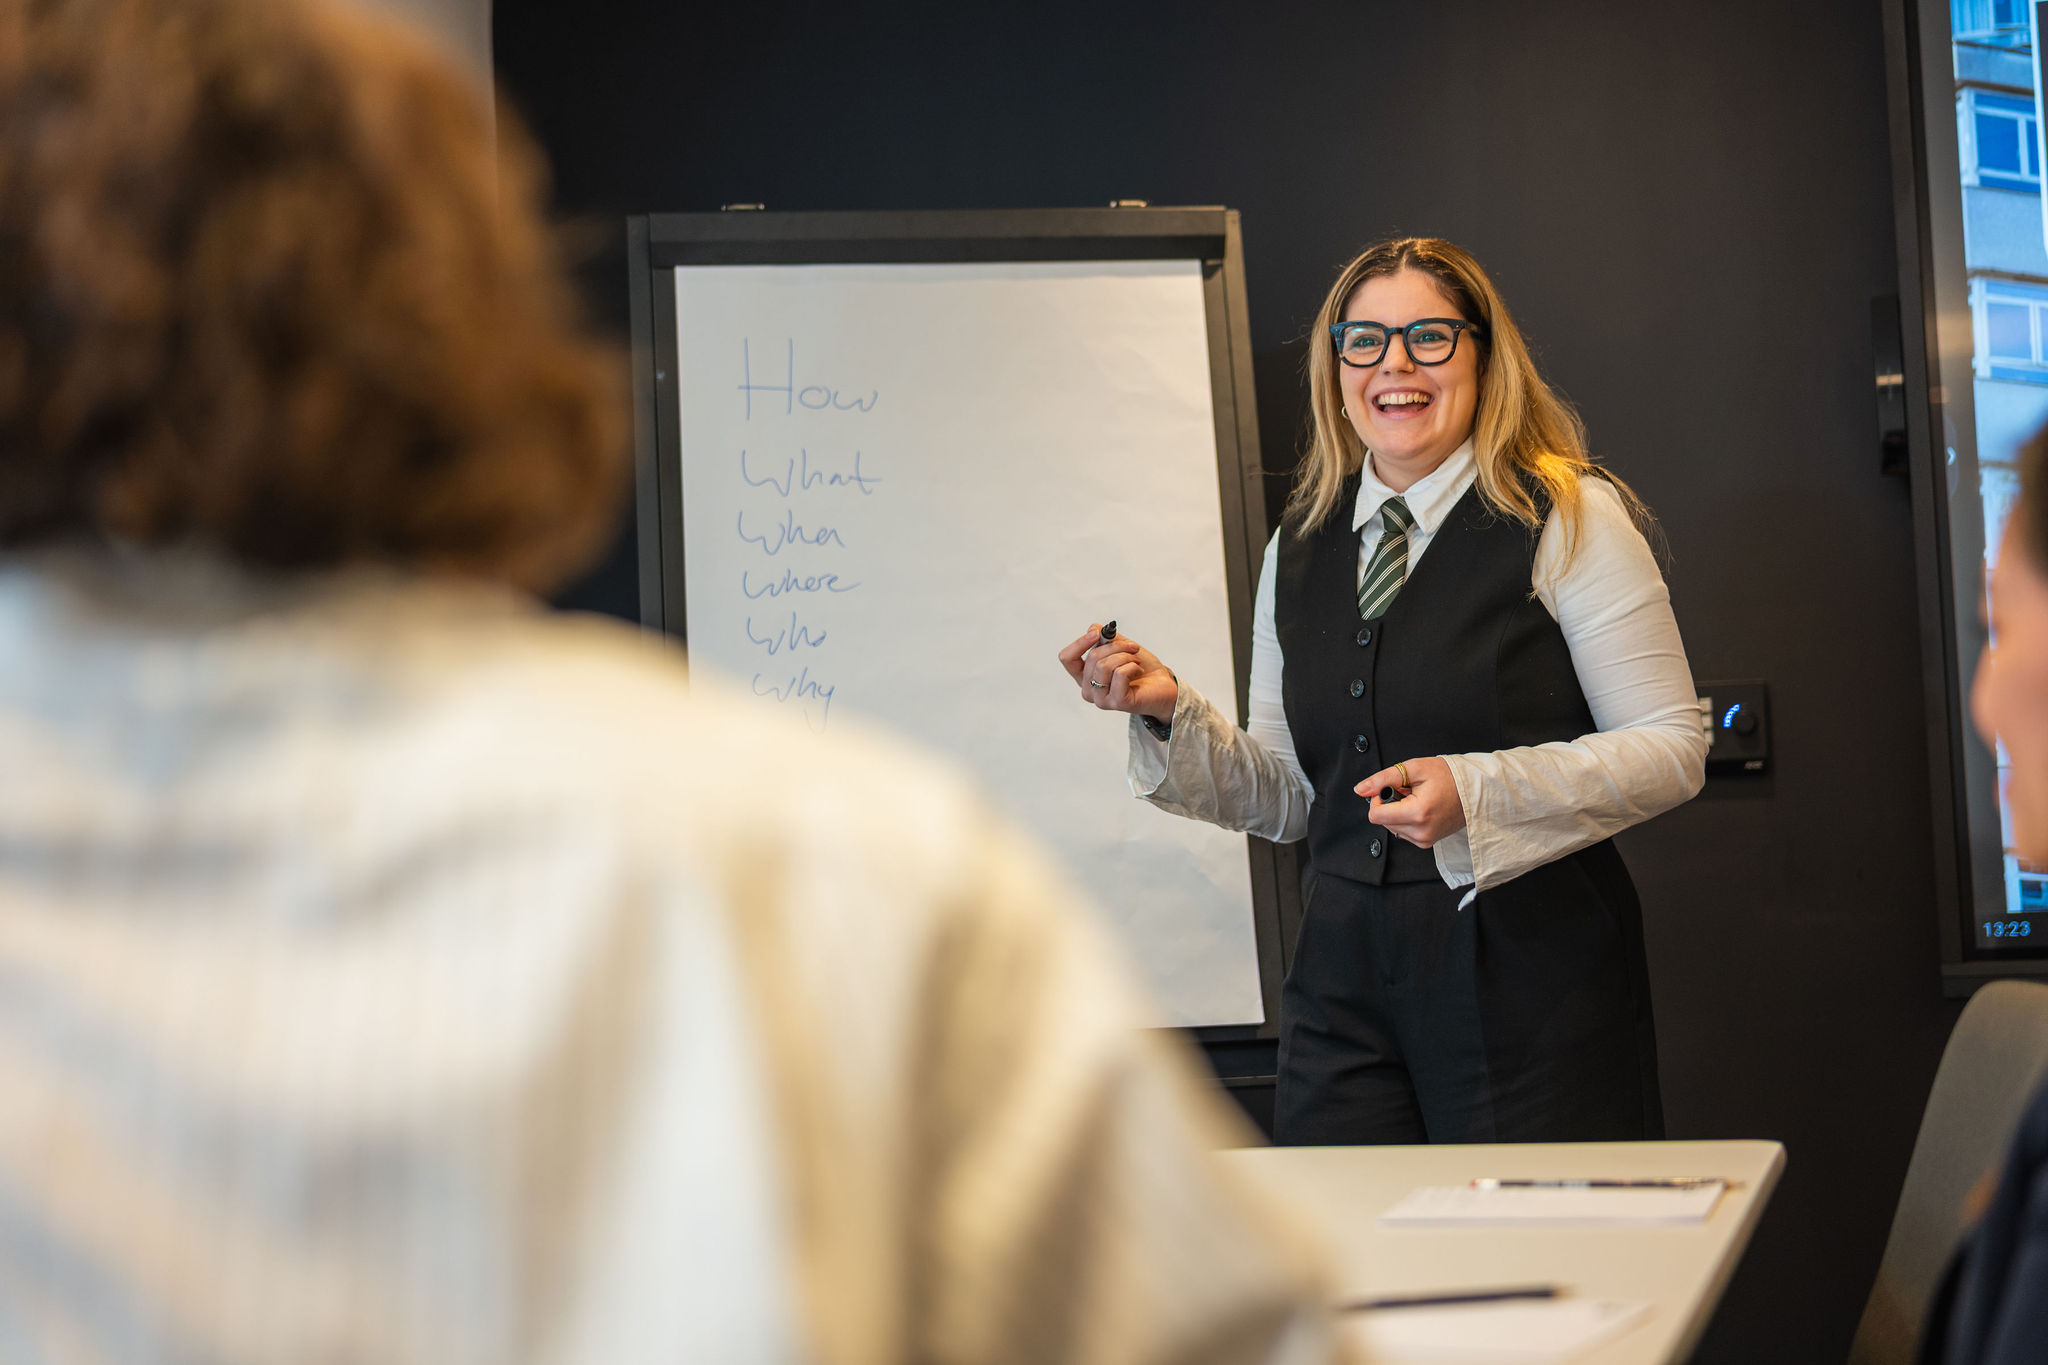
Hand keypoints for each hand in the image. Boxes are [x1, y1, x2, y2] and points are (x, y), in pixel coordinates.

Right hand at [1057, 624, 1177, 722]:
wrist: (1163, 686)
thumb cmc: (1141, 668)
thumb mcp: (1120, 647)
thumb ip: (1104, 638)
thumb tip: (1093, 628)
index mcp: (1085, 676)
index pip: (1067, 658)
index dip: (1080, 642)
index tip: (1097, 633)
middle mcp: (1089, 690)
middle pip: (1092, 657)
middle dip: (1116, 646)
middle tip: (1133, 647)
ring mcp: (1101, 699)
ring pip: (1104, 665)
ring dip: (1125, 656)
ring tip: (1135, 661)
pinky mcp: (1117, 703)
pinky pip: (1120, 674)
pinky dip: (1133, 666)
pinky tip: (1138, 671)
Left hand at [1355, 756, 1465, 849]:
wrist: (1476, 790)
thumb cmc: (1450, 777)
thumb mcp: (1414, 769)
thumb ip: (1383, 779)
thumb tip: (1360, 789)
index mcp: (1417, 814)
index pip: (1375, 815)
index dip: (1377, 798)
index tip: (1391, 788)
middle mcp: (1421, 832)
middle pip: (1383, 821)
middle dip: (1390, 804)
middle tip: (1409, 791)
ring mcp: (1425, 839)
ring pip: (1392, 827)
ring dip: (1398, 812)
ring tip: (1417, 799)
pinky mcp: (1427, 842)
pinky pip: (1404, 832)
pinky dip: (1406, 819)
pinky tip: (1421, 808)